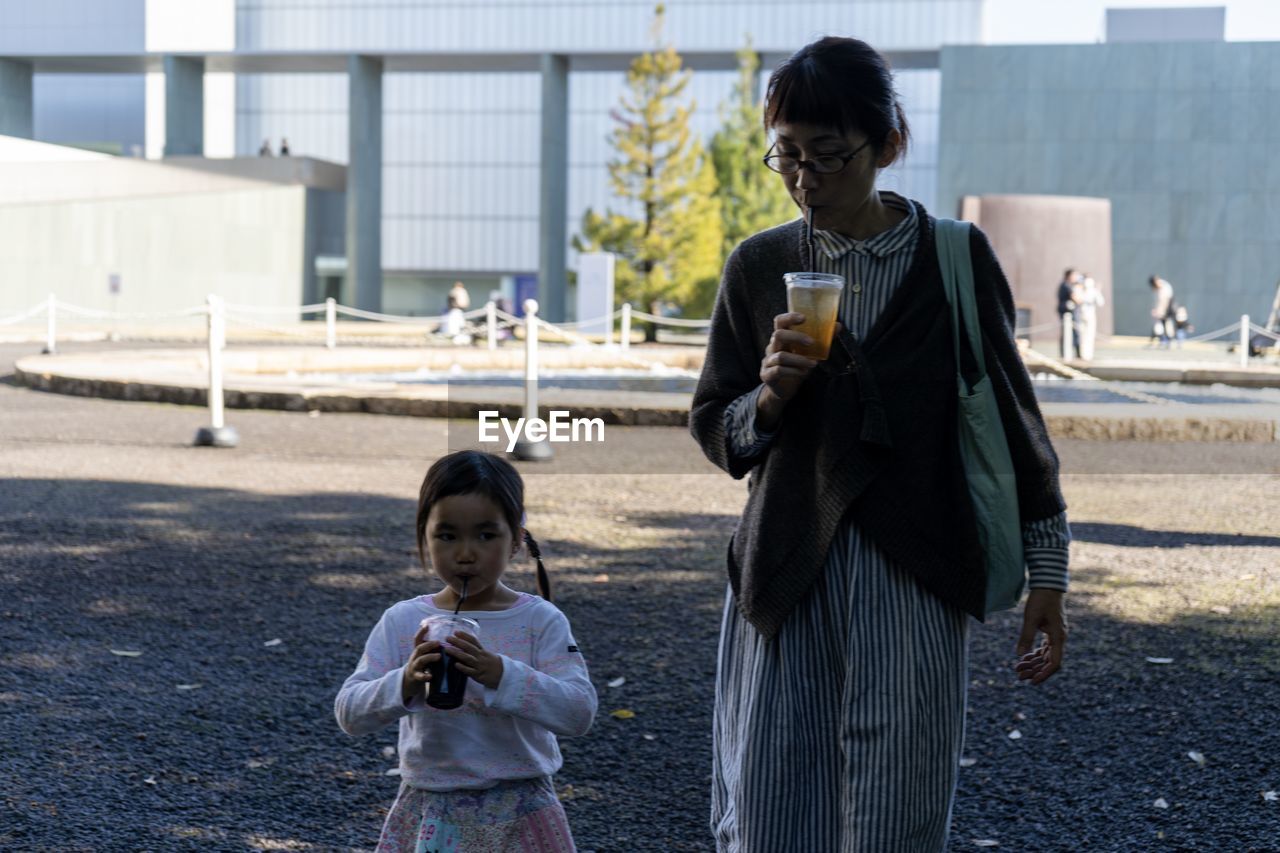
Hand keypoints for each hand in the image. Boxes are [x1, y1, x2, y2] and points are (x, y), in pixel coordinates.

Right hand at [401, 634, 442, 703]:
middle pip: (419, 648)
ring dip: (430, 657)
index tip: (427, 625)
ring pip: (420, 660)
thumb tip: (449, 639)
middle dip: (428, 644)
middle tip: (438, 642)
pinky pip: (419, 676)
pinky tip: (430, 676)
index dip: (421, 632)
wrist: (411, 678)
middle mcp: (415, 657)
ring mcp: (414, 666)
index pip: (417, 639)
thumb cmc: (423, 663)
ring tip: (439, 656)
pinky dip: (425, 676)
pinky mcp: (416, 676)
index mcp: (418, 650)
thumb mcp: (425, 654)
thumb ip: (433, 648)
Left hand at [444, 631, 503, 689]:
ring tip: (447, 649)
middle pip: (469, 648)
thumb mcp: (487, 655)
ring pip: (467, 658)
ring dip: (457, 653)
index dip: (465, 636)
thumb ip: (477, 651)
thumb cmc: (493, 665)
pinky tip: (456, 664)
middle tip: (448, 638)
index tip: (456, 632)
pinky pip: (470, 671)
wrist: (504, 675)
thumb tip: (463, 645)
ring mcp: (479, 666)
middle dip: (458, 642)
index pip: (473, 641)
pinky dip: (463, 667)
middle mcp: (481, 657)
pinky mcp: (479, 675)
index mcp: (483, 651)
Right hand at [757, 314, 843, 429]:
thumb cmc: (796, 367)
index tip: (804, 318)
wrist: (783, 390)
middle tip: (812, 342)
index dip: (789, 317)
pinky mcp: (767, 375)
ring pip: (780, 356)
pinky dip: (793, 371)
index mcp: (782, 338)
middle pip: (778, 335)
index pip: (780, 322)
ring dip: (799, 359)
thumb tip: (838, 326)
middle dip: (796, 337)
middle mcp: (772, 347)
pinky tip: (803, 373)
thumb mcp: (809, 352)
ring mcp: (768, 361)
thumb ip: (822, 339)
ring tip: (813, 364)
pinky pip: (778, 371)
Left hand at [1014, 589, 1066, 684]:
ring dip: (1034, 663)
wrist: (1048, 586)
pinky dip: (1035, 654)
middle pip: (1049, 662)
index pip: (1054, 663)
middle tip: (1019, 675)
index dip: (1044, 674)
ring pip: (1046, 655)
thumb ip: (1026, 637)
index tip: (1032, 682)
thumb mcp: (1031, 618)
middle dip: (1035, 670)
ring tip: (1018, 668)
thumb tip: (1019, 655)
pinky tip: (1025, 657)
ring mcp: (1056, 635)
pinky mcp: (1051, 631)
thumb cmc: (1041, 600)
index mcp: (1058, 637)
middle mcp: (1059, 638)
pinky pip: (1045, 648)